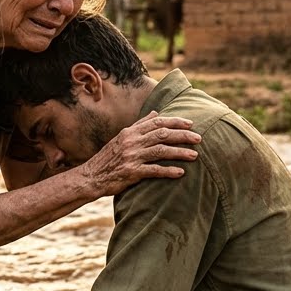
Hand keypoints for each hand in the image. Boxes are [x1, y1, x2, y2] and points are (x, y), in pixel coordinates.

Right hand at [79, 112, 199, 196]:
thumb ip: (140, 125)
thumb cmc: (109, 158)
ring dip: (179, 152)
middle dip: (183, 135)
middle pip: (162, 134)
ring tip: (195, 155)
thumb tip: (156, 113)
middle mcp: (132, 142)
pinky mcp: (131, 172)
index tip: (191, 123)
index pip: (157, 122)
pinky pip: (153, 170)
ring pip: (160, 151)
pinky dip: (168, 171)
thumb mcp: (122, 137)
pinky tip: (180, 172)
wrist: (91, 177)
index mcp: (131, 132)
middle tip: (199, 139)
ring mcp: (131, 156)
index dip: (175, 122)